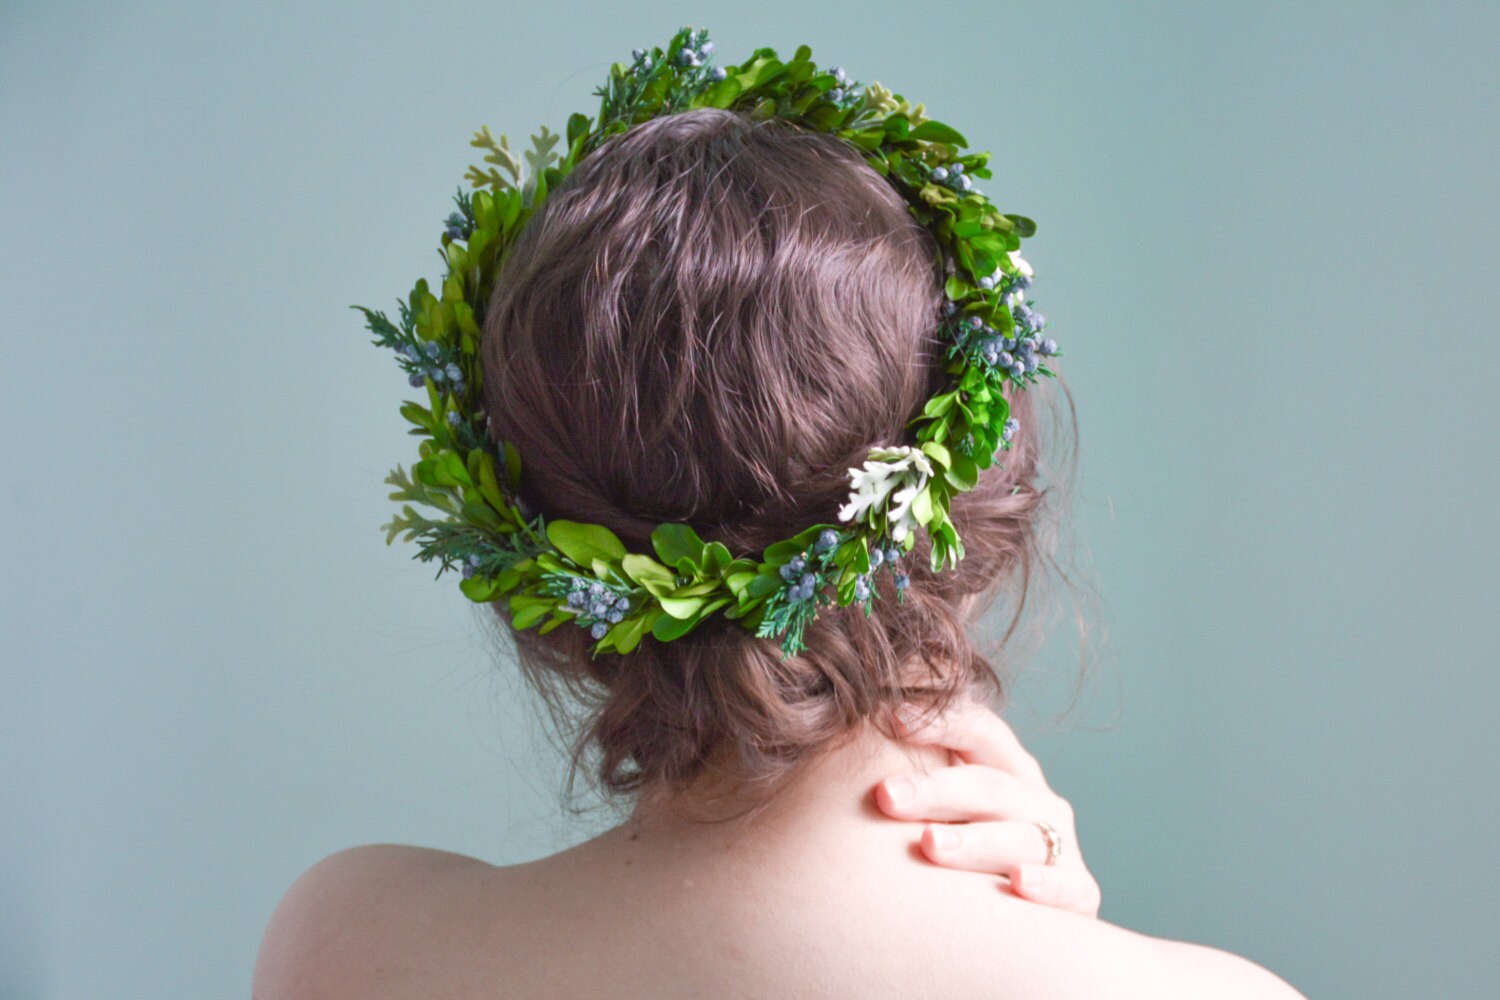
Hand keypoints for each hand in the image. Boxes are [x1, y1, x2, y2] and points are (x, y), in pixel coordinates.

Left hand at [875, 696, 1101, 917]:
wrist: (1013, 922)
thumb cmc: (954, 850)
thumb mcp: (939, 808)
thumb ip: (906, 776)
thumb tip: (840, 726)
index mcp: (1005, 767)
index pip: (978, 731)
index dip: (940, 722)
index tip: (892, 720)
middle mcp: (1035, 800)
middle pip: (987, 786)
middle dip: (935, 790)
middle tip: (887, 796)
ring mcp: (1059, 846)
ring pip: (1020, 837)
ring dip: (975, 840)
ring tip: (930, 844)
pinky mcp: (1079, 895)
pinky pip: (1067, 889)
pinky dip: (1046, 885)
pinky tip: (1017, 884)